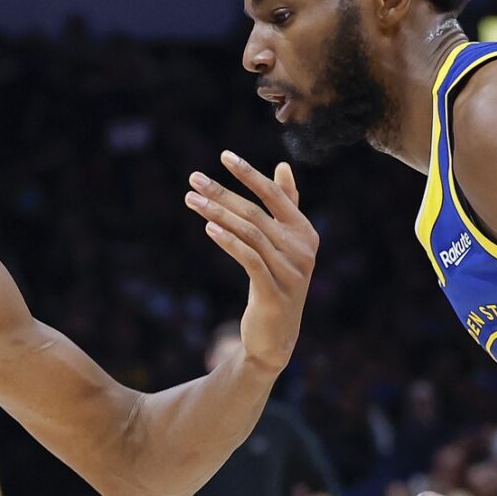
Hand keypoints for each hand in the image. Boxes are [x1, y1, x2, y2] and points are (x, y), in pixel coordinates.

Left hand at [185, 151, 316, 372]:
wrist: (275, 339)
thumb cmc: (276, 285)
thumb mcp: (284, 245)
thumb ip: (287, 207)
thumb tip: (284, 167)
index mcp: (305, 233)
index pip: (276, 195)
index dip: (250, 174)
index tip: (224, 156)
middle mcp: (302, 250)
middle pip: (257, 213)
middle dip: (223, 192)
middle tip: (194, 179)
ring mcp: (290, 273)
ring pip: (250, 234)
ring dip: (217, 213)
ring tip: (191, 200)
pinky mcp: (274, 293)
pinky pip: (249, 260)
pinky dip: (228, 241)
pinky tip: (208, 227)